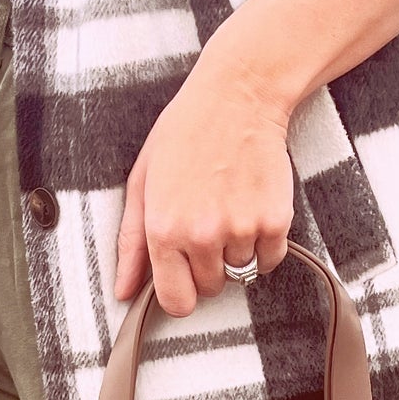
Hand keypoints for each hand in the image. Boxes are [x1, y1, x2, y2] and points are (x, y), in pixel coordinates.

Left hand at [114, 45, 295, 316]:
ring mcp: (242, 230)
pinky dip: (262, 244)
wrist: (236, 97)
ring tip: (228, 207)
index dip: (181, 293)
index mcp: (165, 230)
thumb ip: (131, 244)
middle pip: (211, 288)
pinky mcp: (275, 221)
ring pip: (241, 273)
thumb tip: (123, 292)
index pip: (177, 302)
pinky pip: (269, 260)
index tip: (184, 277)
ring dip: (235, 251)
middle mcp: (203, 236)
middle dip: (208, 265)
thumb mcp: (142, 183)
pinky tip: (250, 209)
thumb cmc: (183, 135)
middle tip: (207, 222)